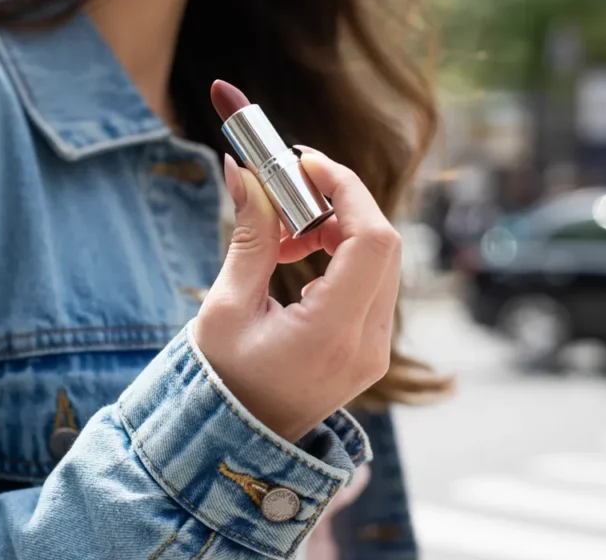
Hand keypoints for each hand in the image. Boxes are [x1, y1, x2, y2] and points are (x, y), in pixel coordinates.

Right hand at [196, 148, 401, 441]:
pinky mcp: (371, 348)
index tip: (305, 163)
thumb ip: (248, 236)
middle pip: (383, 243)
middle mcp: (368, 345)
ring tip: (284, 234)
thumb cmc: (222, 382)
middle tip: (290, 186)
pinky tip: (297, 256)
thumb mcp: (227, 306)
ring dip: (338, 227)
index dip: (346, 189)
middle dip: (341, 201)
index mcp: (332, 335)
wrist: (237, 441)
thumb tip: (243, 171)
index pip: (371, 240)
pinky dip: (341, 254)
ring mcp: (376, 350)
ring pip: (381, 259)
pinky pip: (372, 282)